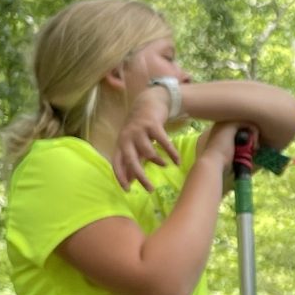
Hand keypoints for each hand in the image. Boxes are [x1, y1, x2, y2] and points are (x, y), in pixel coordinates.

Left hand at [110, 72, 187, 188]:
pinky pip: (164, 143)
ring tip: (164, 166)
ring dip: (158, 161)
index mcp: (120, 143)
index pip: (117, 163)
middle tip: (150, 189)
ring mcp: (139, 130)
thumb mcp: (133, 144)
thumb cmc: (140, 128)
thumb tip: (130, 181)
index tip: (128, 191)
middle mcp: (127, 137)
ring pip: (148, 152)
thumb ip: (132, 161)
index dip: (121, 177)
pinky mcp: (153, 125)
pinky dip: (171, 153)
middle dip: (140, 176)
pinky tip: (177, 161)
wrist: (149, 103)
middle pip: (131, 160)